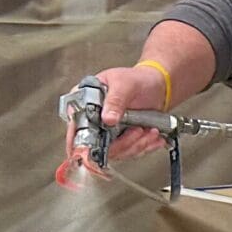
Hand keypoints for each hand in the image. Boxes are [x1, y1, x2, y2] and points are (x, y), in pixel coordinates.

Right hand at [61, 64, 169, 181]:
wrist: (156, 85)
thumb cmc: (137, 79)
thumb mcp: (124, 84)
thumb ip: (115, 100)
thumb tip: (107, 118)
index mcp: (86, 101)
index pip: (76, 125)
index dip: (82, 141)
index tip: (98, 145)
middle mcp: (94, 119)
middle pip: (97, 145)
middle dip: (123, 143)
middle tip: (138, 130)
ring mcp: (108, 132)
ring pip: (117, 151)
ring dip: (136, 144)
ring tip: (149, 130)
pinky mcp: (122, 140)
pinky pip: (130, 152)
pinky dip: (144, 146)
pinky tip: (153, 137)